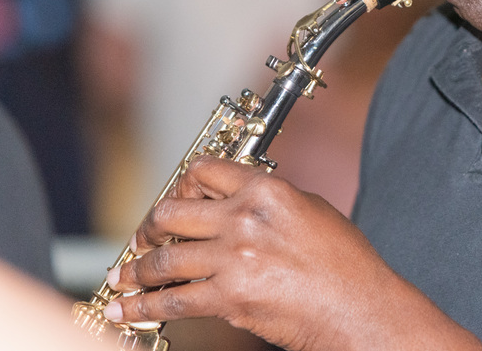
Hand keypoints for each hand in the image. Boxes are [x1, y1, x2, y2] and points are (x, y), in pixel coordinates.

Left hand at [101, 156, 478, 350]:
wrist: (359, 308)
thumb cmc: (346, 263)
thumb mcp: (311, 210)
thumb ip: (268, 201)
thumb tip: (236, 201)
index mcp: (265, 189)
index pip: (204, 171)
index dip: (180, 185)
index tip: (172, 200)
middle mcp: (244, 218)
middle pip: (172, 212)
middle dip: (149, 228)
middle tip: (141, 239)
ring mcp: (234, 259)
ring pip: (165, 259)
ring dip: (136, 270)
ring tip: (122, 277)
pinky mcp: (229, 298)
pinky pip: (173, 300)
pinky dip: (143, 306)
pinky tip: (126, 309)